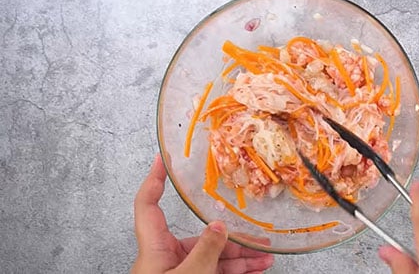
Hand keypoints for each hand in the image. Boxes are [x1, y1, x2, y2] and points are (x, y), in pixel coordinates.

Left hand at [132, 154, 274, 273]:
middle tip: (256, 233)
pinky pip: (216, 272)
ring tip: (266, 256)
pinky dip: (236, 271)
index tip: (163, 159)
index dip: (153, 180)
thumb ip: (206, 251)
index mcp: (154, 248)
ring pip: (213, 257)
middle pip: (199, 236)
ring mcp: (180, 272)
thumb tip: (218, 227)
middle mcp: (166, 258)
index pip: (147, 204)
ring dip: (241, 257)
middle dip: (230, 235)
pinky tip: (256, 269)